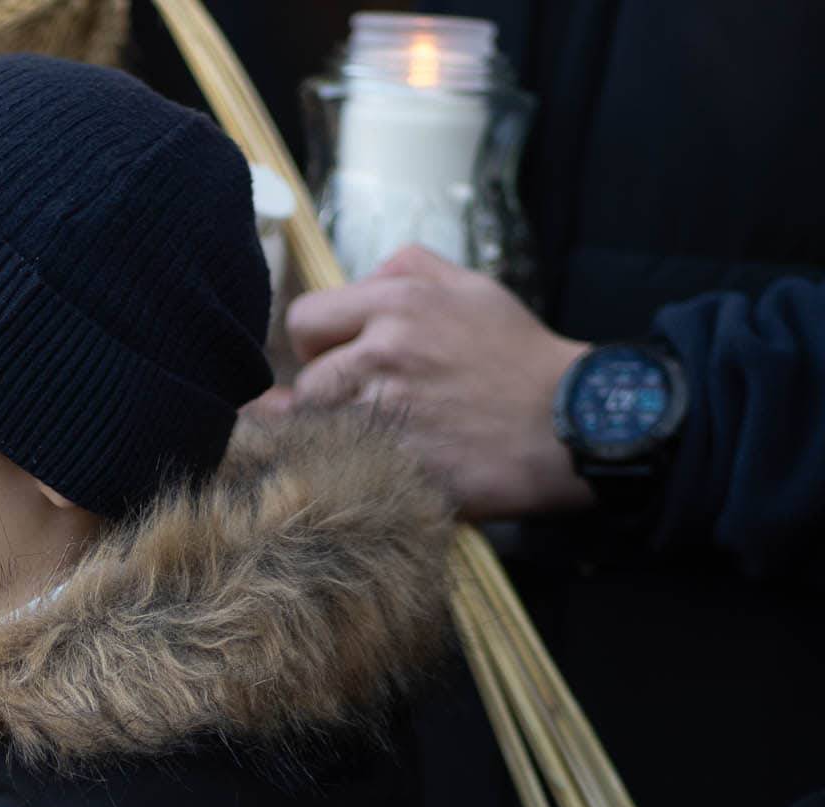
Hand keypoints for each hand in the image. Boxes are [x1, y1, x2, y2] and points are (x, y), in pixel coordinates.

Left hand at [279, 245, 594, 520]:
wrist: (574, 424)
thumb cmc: (520, 358)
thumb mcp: (474, 288)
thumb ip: (409, 268)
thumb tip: (358, 279)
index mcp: (398, 304)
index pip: (304, 319)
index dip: (316, 343)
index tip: (338, 358)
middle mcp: (385, 352)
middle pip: (307, 381)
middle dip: (328, 394)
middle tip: (370, 403)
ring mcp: (387, 411)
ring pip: (319, 427)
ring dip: (339, 434)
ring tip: (384, 432)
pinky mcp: (396, 462)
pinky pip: (343, 464)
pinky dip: (357, 466)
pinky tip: (388, 462)